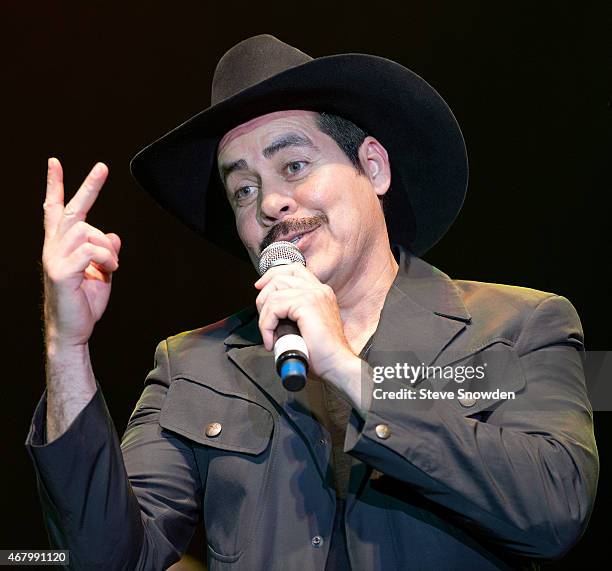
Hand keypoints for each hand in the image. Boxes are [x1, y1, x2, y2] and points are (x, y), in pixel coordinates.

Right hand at [42, 158, 120, 347]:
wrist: (74, 331)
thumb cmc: (85, 302)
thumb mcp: (102, 273)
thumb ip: (105, 252)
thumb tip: (114, 235)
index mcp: (61, 245)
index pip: (55, 209)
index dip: (55, 186)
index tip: (55, 163)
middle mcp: (53, 247)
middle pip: (73, 211)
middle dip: (89, 187)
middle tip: (102, 167)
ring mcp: (54, 258)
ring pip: (88, 232)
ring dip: (107, 248)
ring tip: (112, 265)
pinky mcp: (60, 271)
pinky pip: (90, 250)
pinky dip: (107, 258)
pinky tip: (109, 270)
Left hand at [254, 263, 357, 384]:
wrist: (337, 364)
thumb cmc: (323, 353)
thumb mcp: (306, 326)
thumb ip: (293, 314)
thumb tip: (270, 312)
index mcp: (321, 293)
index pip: (293, 270)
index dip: (272, 276)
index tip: (260, 289)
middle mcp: (319, 290)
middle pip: (280, 275)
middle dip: (263, 296)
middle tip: (263, 318)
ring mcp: (313, 295)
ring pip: (273, 293)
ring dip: (264, 316)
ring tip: (269, 334)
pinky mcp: (306, 304)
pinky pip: (274, 307)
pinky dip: (266, 325)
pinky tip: (271, 340)